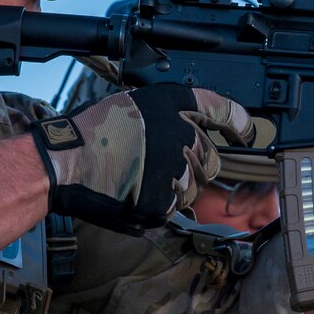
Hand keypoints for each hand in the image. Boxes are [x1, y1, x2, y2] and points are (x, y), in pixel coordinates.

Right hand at [30, 86, 249, 232]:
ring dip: (173, 188)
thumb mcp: (136, 107)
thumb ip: (169, 118)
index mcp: (175, 105)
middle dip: (193, 167)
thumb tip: (195, 133)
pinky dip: (156, 206)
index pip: (223, 110)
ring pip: (192, 188)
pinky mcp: (165, 198)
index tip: (247, 132)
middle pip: (210, 160)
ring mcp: (176, 168)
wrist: (66, 161)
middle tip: (158, 166)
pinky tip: (132, 193)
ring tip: (137, 178)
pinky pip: (172, 208)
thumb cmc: (92, 132)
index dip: (240, 122)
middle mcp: (183, 134)